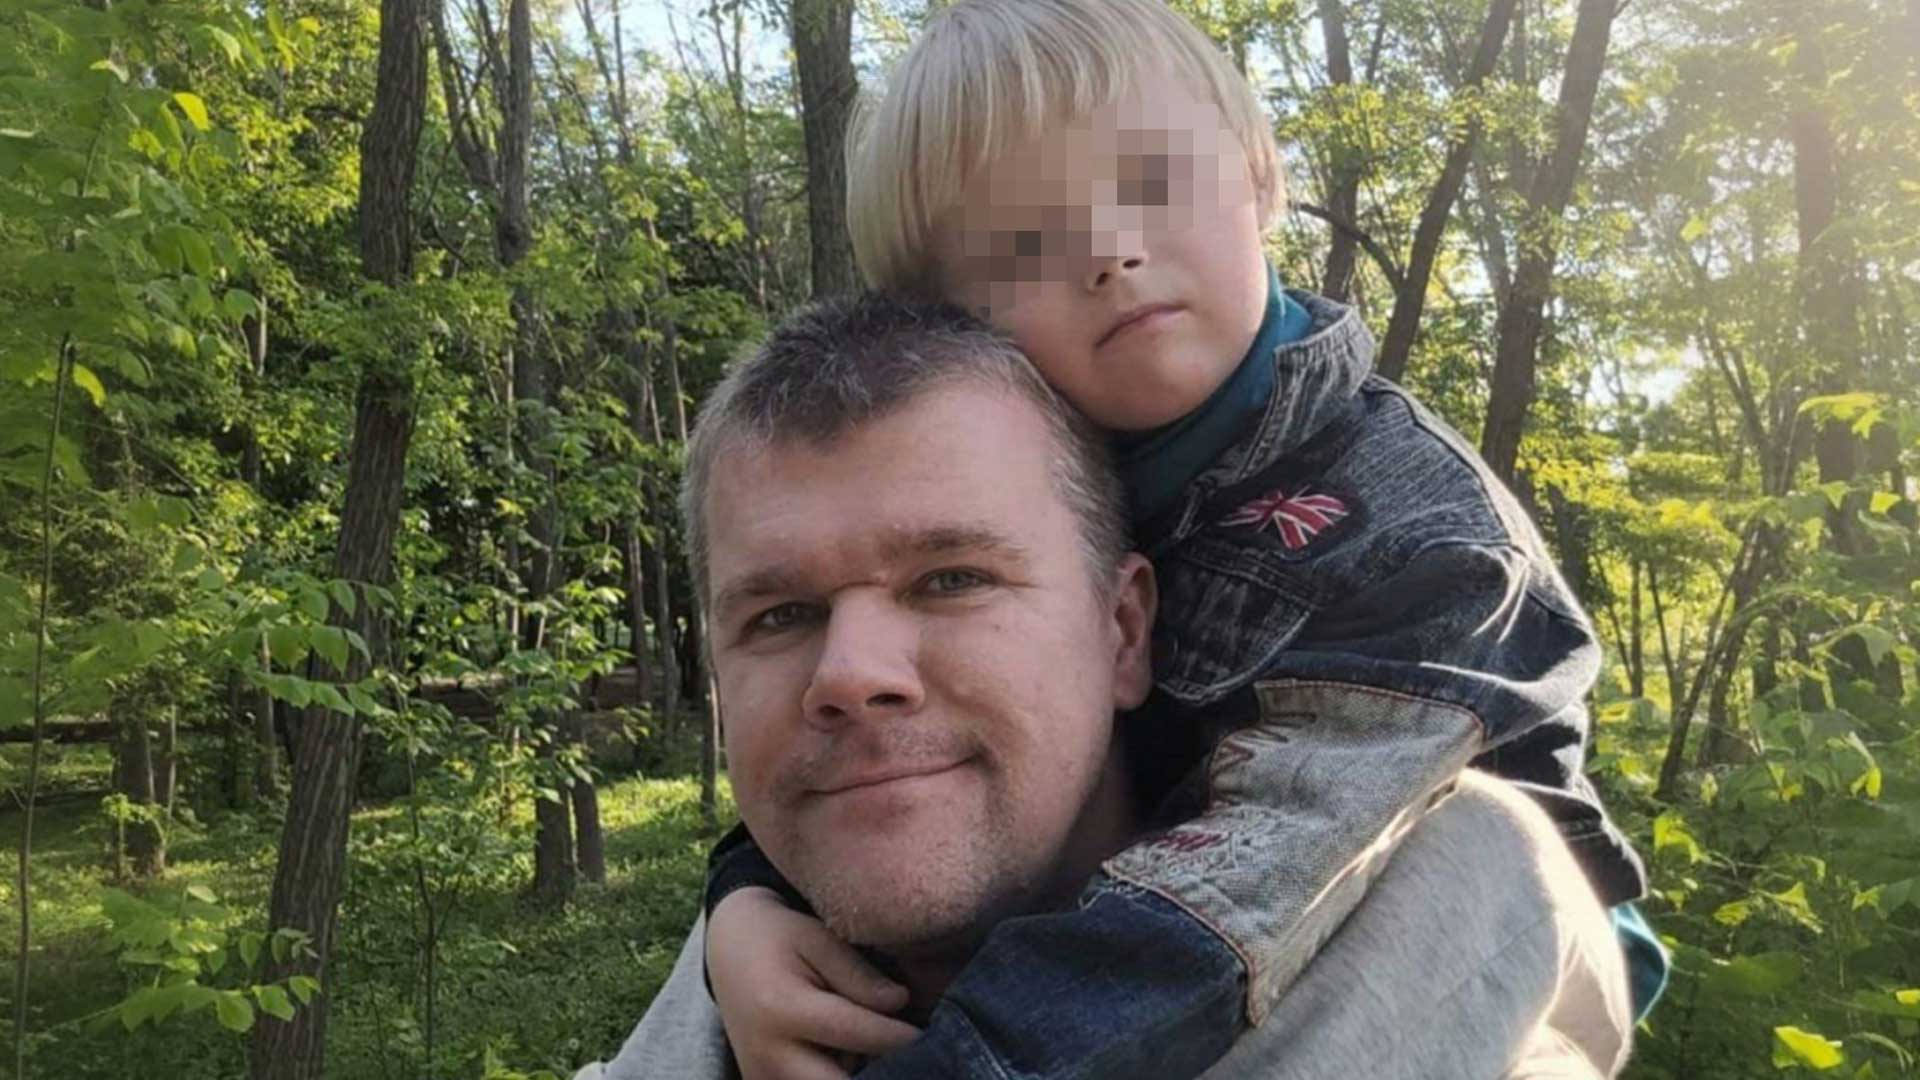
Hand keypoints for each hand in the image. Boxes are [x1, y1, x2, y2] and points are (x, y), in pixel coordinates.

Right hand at [707, 887, 920, 1079]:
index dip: (900, 1036)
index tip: (928, 1031)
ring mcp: (762, 1079)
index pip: (857, 1034)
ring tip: (877, 1046)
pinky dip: (839, 1075)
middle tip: (912, 1051)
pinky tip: (852, 1055)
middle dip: (882, 1070)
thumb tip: (900, 1004)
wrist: (728, 952)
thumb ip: (857, 973)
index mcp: (781, 1009)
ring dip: (860, 1074)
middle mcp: (767, 1055)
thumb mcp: (817, 938)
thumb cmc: (780, 937)